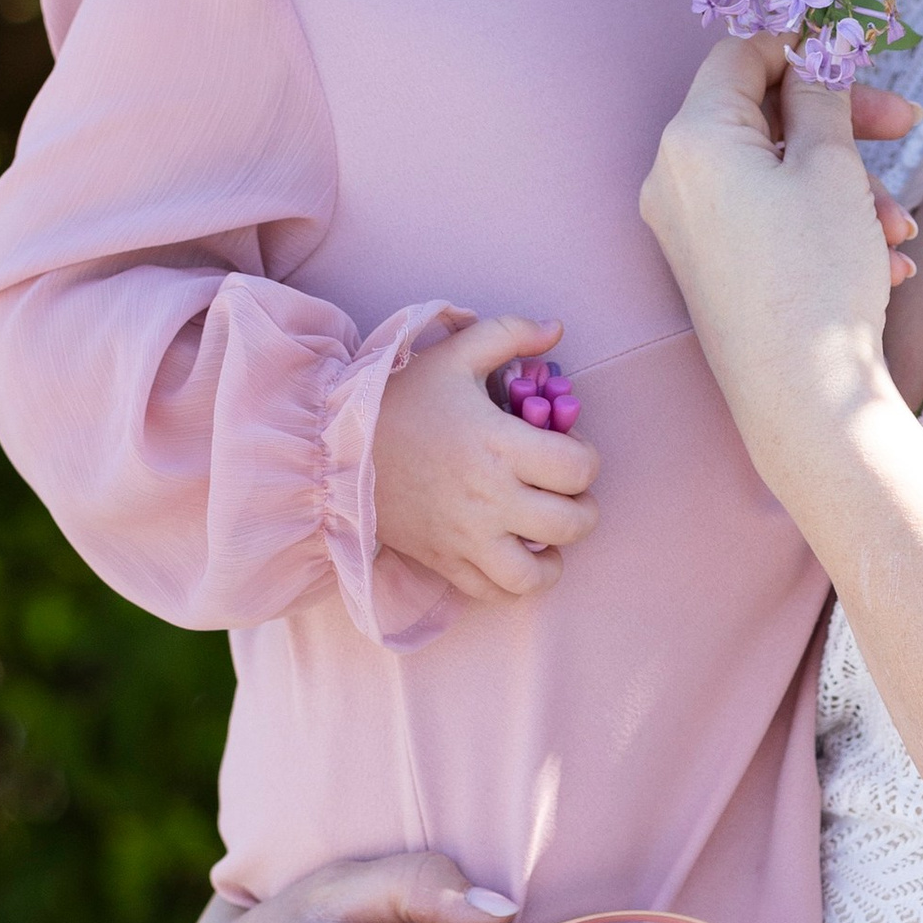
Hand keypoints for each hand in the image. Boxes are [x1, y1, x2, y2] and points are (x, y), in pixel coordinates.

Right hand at [366, 314, 599, 601]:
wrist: (334, 447)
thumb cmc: (401, 398)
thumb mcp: (454, 353)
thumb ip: (510, 332)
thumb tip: (557, 328)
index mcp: (500, 444)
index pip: (579, 468)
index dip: (587, 458)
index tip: (569, 448)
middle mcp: (490, 497)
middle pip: (572, 524)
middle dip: (583, 507)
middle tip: (566, 491)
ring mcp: (467, 537)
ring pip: (536, 575)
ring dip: (555, 558)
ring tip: (546, 536)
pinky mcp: (445, 562)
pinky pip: (496, 594)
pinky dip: (515, 582)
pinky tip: (515, 556)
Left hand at [641, 42, 917, 488]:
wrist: (802, 403)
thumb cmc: (816, 277)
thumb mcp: (832, 167)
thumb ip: (821, 97)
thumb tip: (815, 53)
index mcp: (692, 137)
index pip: (740, 54)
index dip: (804, 45)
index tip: (859, 53)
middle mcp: (673, 178)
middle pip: (762, 113)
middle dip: (842, 121)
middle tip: (907, 122)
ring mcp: (687, 227)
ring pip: (775, 171)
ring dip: (846, 184)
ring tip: (901, 228)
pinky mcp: (709, 268)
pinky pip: (767, 218)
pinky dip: (824, 223)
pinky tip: (885, 262)